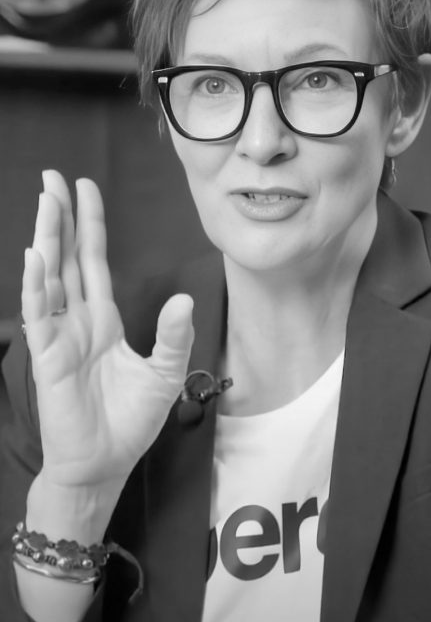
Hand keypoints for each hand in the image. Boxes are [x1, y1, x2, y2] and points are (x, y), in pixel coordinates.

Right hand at [21, 170, 193, 488]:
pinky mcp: (48, 359)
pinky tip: (36, 256)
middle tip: (53, 178)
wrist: (105, 463)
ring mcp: (60, 337)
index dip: (90, 225)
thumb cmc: (130, 421)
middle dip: (61, 218)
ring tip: (46, 202)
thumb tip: (184, 298)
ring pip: (51, 278)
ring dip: (48, 239)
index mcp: (104, 320)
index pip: (94, 261)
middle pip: (67, 258)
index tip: (85, 188)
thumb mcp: (164, 374)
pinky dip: (36, 286)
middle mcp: (78, 321)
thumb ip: (174, 336)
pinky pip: (41, 315)